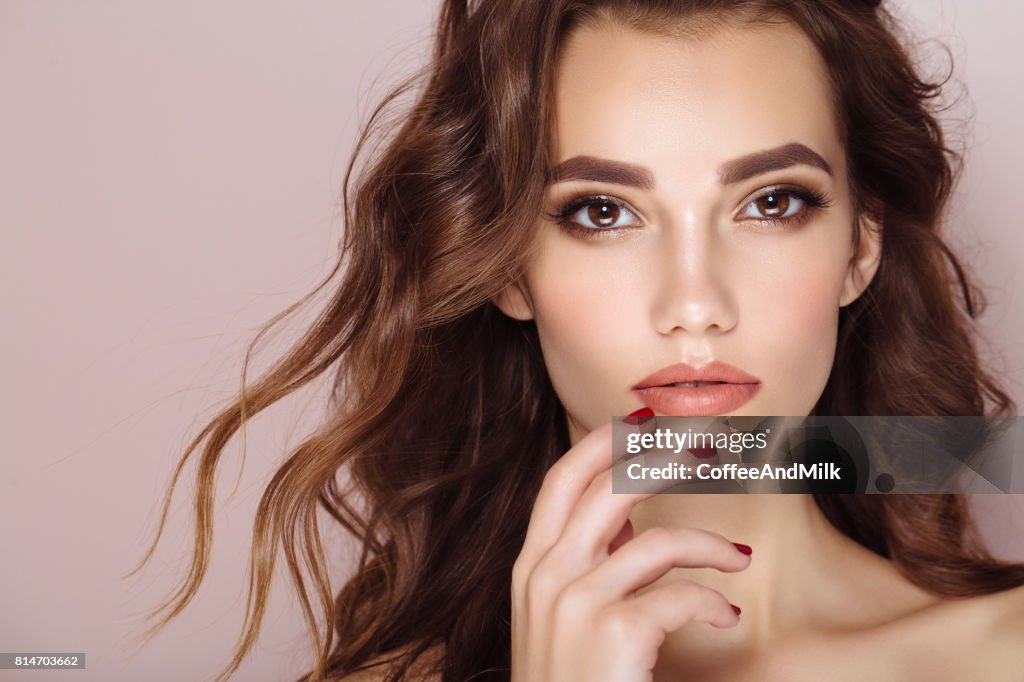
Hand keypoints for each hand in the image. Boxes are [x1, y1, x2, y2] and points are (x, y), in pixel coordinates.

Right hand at [510, 416, 751, 681]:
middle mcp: (546, 574)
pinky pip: (680, 594)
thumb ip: (583, 570)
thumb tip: (626, 529)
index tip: (642, 422)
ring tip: (738, 556)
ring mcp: (576, 601)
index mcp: (530, 567)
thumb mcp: (558, 622)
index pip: (561, 480)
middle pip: (607, 488)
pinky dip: (712, 601)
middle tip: (708, 447)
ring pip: (657, 539)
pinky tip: (725, 615)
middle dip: (661, 458)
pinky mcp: (614, 632)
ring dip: (708, 544)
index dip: (603, 443)